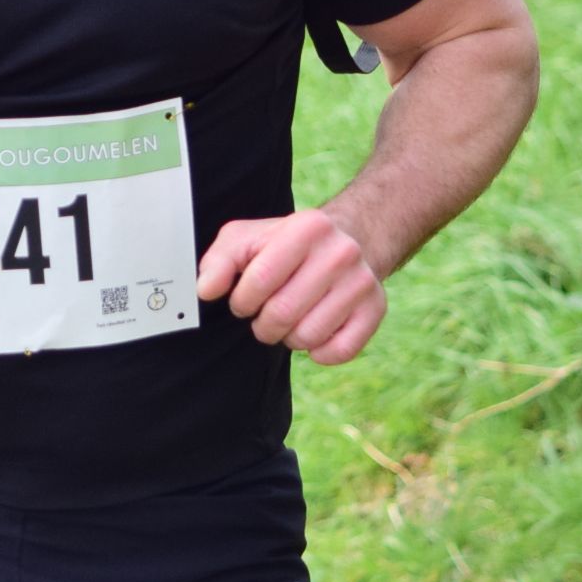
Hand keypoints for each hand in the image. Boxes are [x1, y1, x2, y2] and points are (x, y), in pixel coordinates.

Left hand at [197, 210, 384, 363]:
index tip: (243, 300)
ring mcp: (361, 282)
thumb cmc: (284, 245)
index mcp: (306, 228)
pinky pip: (339, 352)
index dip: (241, 301)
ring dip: (287, 338)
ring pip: (308, 336)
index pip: (258, 281)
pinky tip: (312, 332)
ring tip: (289, 320)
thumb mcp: (246, 239)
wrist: (346, 242)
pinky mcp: (375, 309)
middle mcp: (340, 253)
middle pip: (282, 314)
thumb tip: (205, 290)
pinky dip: (318, 353)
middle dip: (262, 325)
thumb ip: (218, 261)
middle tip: (263, 316)